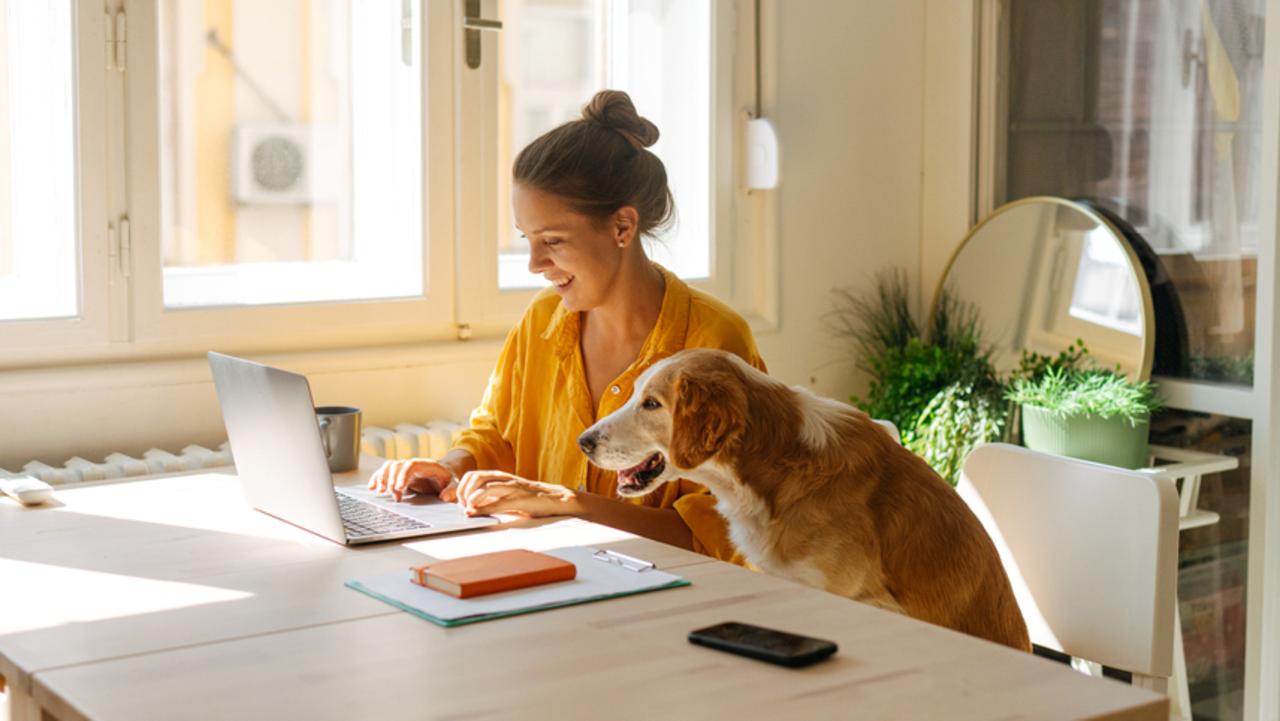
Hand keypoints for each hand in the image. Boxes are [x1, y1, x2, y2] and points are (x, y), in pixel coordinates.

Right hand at [367, 459, 457, 501]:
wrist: (444, 474)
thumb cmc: (448, 479)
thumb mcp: (454, 483)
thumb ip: (451, 490)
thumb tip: (444, 497)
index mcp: (426, 464)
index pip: (411, 465)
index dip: (403, 475)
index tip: (399, 487)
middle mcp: (413, 464)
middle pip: (398, 466)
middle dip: (391, 479)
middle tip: (389, 493)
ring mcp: (405, 468)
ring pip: (389, 467)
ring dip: (382, 478)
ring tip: (379, 491)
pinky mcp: (399, 474)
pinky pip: (386, 472)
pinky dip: (378, 478)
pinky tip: (372, 487)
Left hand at [455, 470, 580, 517]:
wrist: (555, 498)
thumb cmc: (530, 498)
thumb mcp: (507, 495)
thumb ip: (490, 498)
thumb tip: (471, 506)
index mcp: (499, 476)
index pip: (472, 475)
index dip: (461, 487)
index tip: (458, 501)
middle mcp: (504, 479)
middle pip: (474, 477)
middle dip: (463, 491)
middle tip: (462, 505)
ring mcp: (512, 488)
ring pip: (484, 487)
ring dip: (471, 499)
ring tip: (468, 509)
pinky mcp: (519, 499)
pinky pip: (497, 502)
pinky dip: (483, 509)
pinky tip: (476, 514)